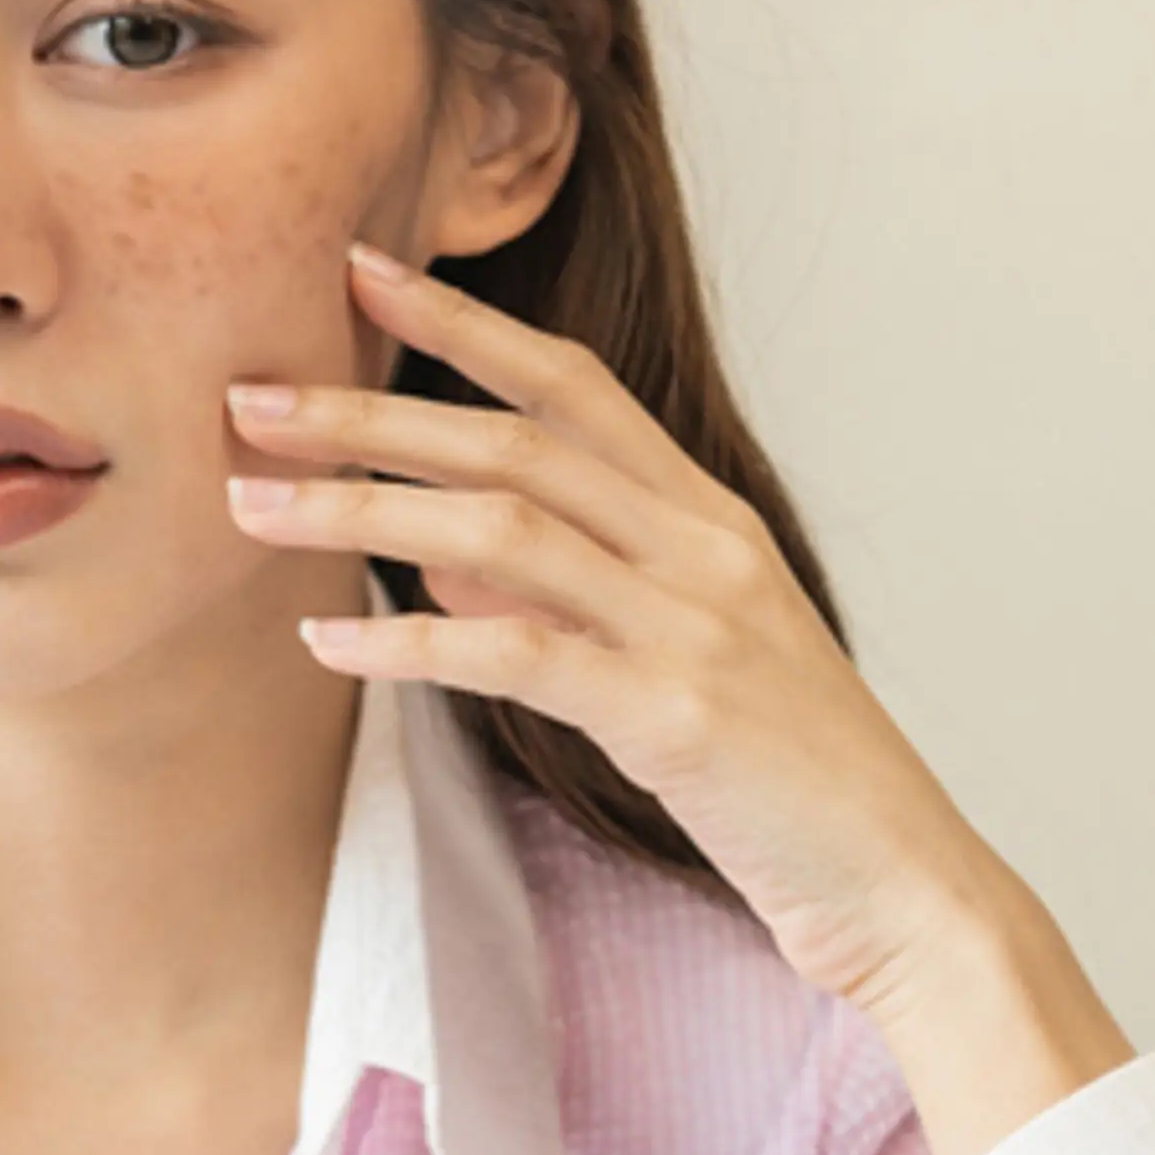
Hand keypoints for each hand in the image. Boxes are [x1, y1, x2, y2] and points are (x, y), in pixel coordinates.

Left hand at [221, 239, 1042, 1024]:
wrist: (903, 884)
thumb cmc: (785, 777)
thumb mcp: (683, 655)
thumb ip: (575, 590)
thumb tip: (442, 559)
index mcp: (708, 517)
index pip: (572, 384)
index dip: (461, 324)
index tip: (359, 271)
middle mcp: (703, 548)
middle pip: (512, 442)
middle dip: (369, 412)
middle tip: (251, 396)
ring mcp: (693, 625)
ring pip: (498, 530)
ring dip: (359, 512)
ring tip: (251, 507)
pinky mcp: (675, 714)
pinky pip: (515, 658)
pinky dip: (408, 645)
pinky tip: (326, 646)